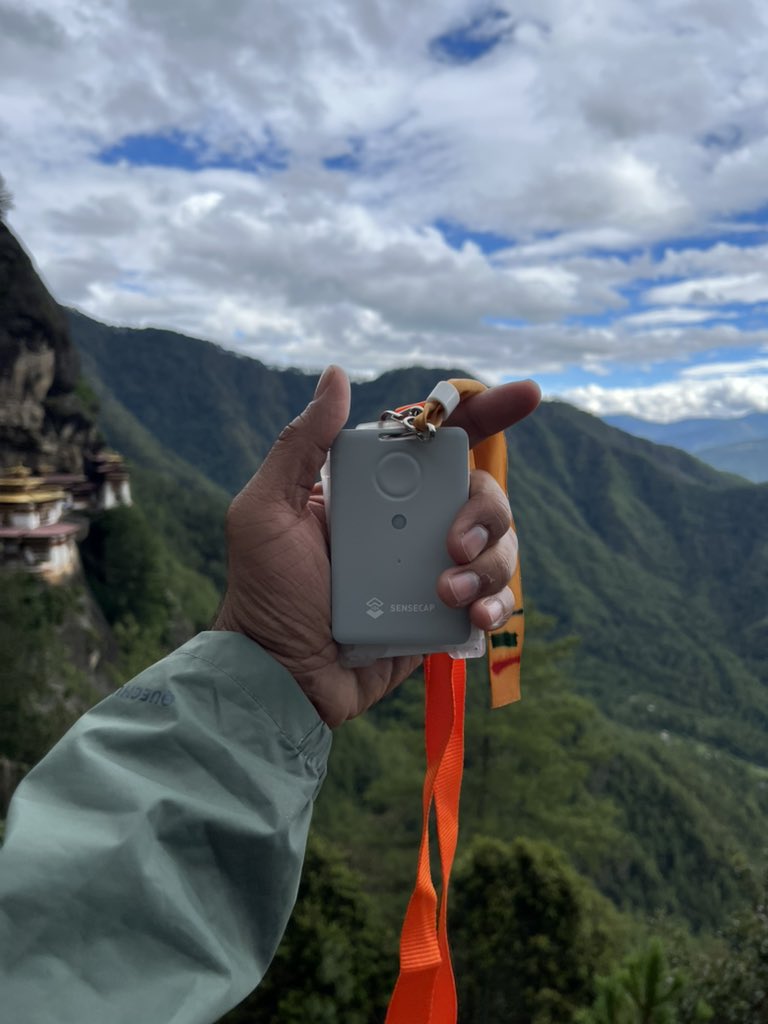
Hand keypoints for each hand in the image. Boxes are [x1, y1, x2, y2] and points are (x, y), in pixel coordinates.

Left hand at [214, 366, 539, 726]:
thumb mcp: (266, 510)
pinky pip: (494, 600)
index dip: (486, 414)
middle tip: (452, 543)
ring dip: (489, 564)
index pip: (437, 443)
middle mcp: (410, 523)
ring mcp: (432, 569)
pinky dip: (496, 604)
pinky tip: (473, 617)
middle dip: (485, 511)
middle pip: (481, 493)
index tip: (527, 396)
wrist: (279, 677)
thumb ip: (301, 444)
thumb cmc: (264, 592)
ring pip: (498, 546)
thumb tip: (337, 376)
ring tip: (447, 592)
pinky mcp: (444, 616)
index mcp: (375, 491)